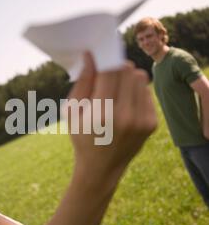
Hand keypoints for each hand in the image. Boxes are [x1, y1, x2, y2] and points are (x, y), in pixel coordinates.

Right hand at [65, 52, 156, 185]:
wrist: (101, 169)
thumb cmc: (82, 137)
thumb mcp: (72, 111)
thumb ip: (83, 82)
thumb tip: (90, 55)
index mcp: (102, 113)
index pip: (110, 71)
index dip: (104, 59)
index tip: (98, 58)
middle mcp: (126, 116)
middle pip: (128, 71)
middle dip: (116, 68)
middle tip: (106, 76)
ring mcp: (142, 120)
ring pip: (140, 78)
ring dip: (127, 79)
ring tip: (115, 92)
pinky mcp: (151, 123)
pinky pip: (146, 92)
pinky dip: (135, 92)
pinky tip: (124, 104)